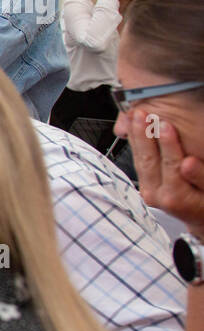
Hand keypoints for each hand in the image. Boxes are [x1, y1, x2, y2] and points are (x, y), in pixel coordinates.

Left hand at [127, 110, 203, 235]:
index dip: (167, 144)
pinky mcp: (144, 186)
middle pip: (148, 161)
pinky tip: (134, 128)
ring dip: (136, 136)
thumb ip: (201, 177)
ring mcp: (148, 191)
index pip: (171, 165)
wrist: (200, 216)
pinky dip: (136, 143)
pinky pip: (138, 162)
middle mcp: (157, 195)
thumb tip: (187, 163)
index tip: (165, 125)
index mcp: (176, 197)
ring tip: (135, 116)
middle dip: (144, 135)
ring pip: (139, 160)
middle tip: (142, 114)